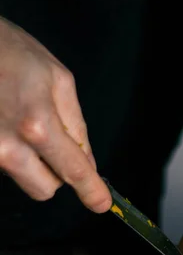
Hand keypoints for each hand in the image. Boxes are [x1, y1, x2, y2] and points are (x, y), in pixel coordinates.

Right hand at [0, 17, 110, 211]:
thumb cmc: (10, 50)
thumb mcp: (57, 79)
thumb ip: (76, 125)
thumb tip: (87, 163)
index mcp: (37, 126)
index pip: (72, 171)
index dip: (91, 191)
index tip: (101, 204)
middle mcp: (8, 147)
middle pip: (44, 189)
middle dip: (54, 172)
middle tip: (48, 140)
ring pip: (21, 179)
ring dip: (28, 162)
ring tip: (18, 121)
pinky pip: (1, 166)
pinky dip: (8, 151)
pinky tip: (3, 121)